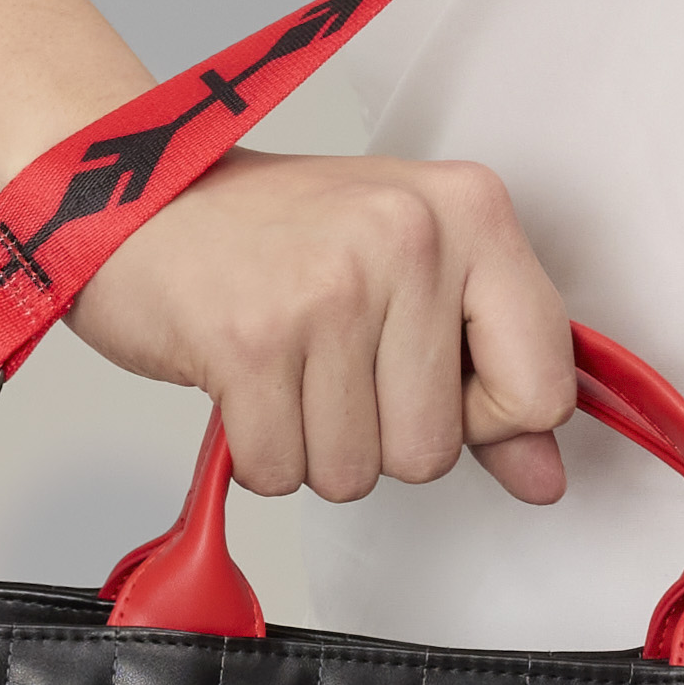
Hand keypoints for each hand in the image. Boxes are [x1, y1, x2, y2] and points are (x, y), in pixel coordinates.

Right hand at [58, 149, 576, 505]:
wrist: (136, 205)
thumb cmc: (275, 236)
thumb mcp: (407, 276)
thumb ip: (489, 377)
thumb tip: (547, 478)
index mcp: (471, 209)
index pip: (544, 387)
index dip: (487, 418)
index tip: (431, 376)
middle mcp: (410, 237)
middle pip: (436, 449)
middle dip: (378, 437)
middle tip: (332, 362)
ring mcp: (331, 288)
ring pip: (358, 472)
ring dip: (313, 445)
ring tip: (287, 365)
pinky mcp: (252, 340)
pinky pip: (283, 472)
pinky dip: (259, 451)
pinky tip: (246, 381)